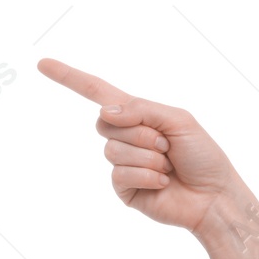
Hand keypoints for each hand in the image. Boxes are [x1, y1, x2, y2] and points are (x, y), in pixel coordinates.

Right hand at [38, 57, 240, 234]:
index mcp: (139, 116)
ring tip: (169, 165)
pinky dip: (147, 175)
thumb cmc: (204, 156)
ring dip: (149, 156)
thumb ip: (142, 110)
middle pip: (105, 123)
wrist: (215, 195)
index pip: (98, 93)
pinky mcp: (123, 188)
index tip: (43, 63)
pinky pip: (120, 174)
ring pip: (114, 150)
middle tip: (168, 145)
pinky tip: (163, 181)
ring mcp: (122, 163)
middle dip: (141, 133)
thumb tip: (103, 112)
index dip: (70, 78)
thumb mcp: (179, 120)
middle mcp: (126, 137)